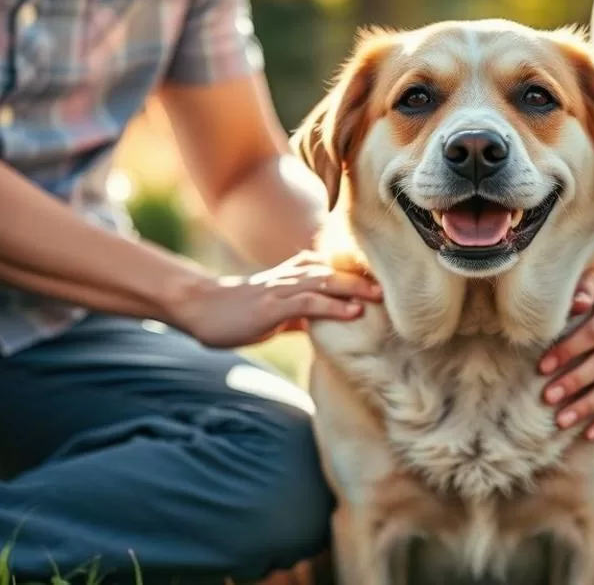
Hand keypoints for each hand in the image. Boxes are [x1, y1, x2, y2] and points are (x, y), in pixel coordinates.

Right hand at [165, 251, 381, 347]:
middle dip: (364, 277)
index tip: (384, 279)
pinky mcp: (272, 307)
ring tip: (382, 296)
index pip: (331, 268)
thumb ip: (299, 315)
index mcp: (292, 276)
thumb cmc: (235, 313)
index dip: (357, 273)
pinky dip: (333, 307)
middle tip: (394, 284)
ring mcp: (281, 290)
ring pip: (325, 282)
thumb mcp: (274, 313)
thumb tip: (321, 326)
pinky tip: (353, 313)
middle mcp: (290, 277)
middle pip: (335, 271)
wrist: (199, 308)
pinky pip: (307, 303)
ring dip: (356, 288)